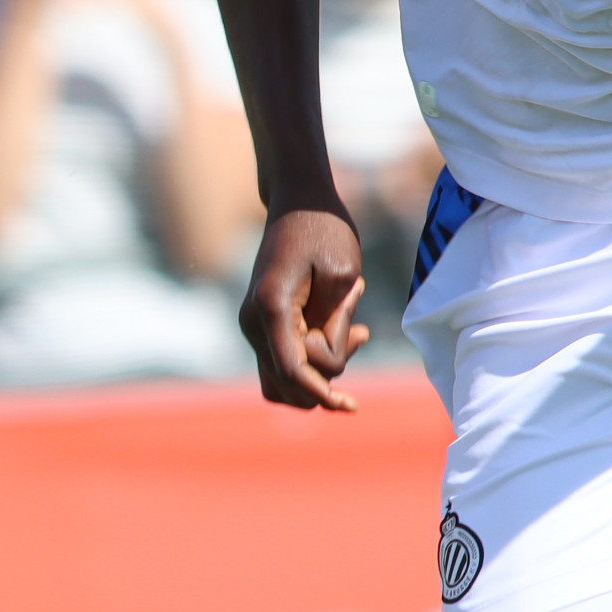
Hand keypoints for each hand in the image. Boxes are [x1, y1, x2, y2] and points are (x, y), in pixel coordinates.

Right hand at [236, 202, 369, 411]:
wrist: (297, 205)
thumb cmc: (324, 231)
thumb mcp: (343, 274)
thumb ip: (334, 324)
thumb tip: (326, 363)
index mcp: (271, 308)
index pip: (292, 370)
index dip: (321, 394)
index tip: (350, 406)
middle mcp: (253, 323)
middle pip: (289, 382)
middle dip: (329, 371)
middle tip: (358, 329)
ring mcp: (252, 326)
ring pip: (281, 383)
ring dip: (320, 373)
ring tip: (353, 331)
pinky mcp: (261, 327)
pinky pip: (281, 367)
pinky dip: (310, 365)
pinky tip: (339, 333)